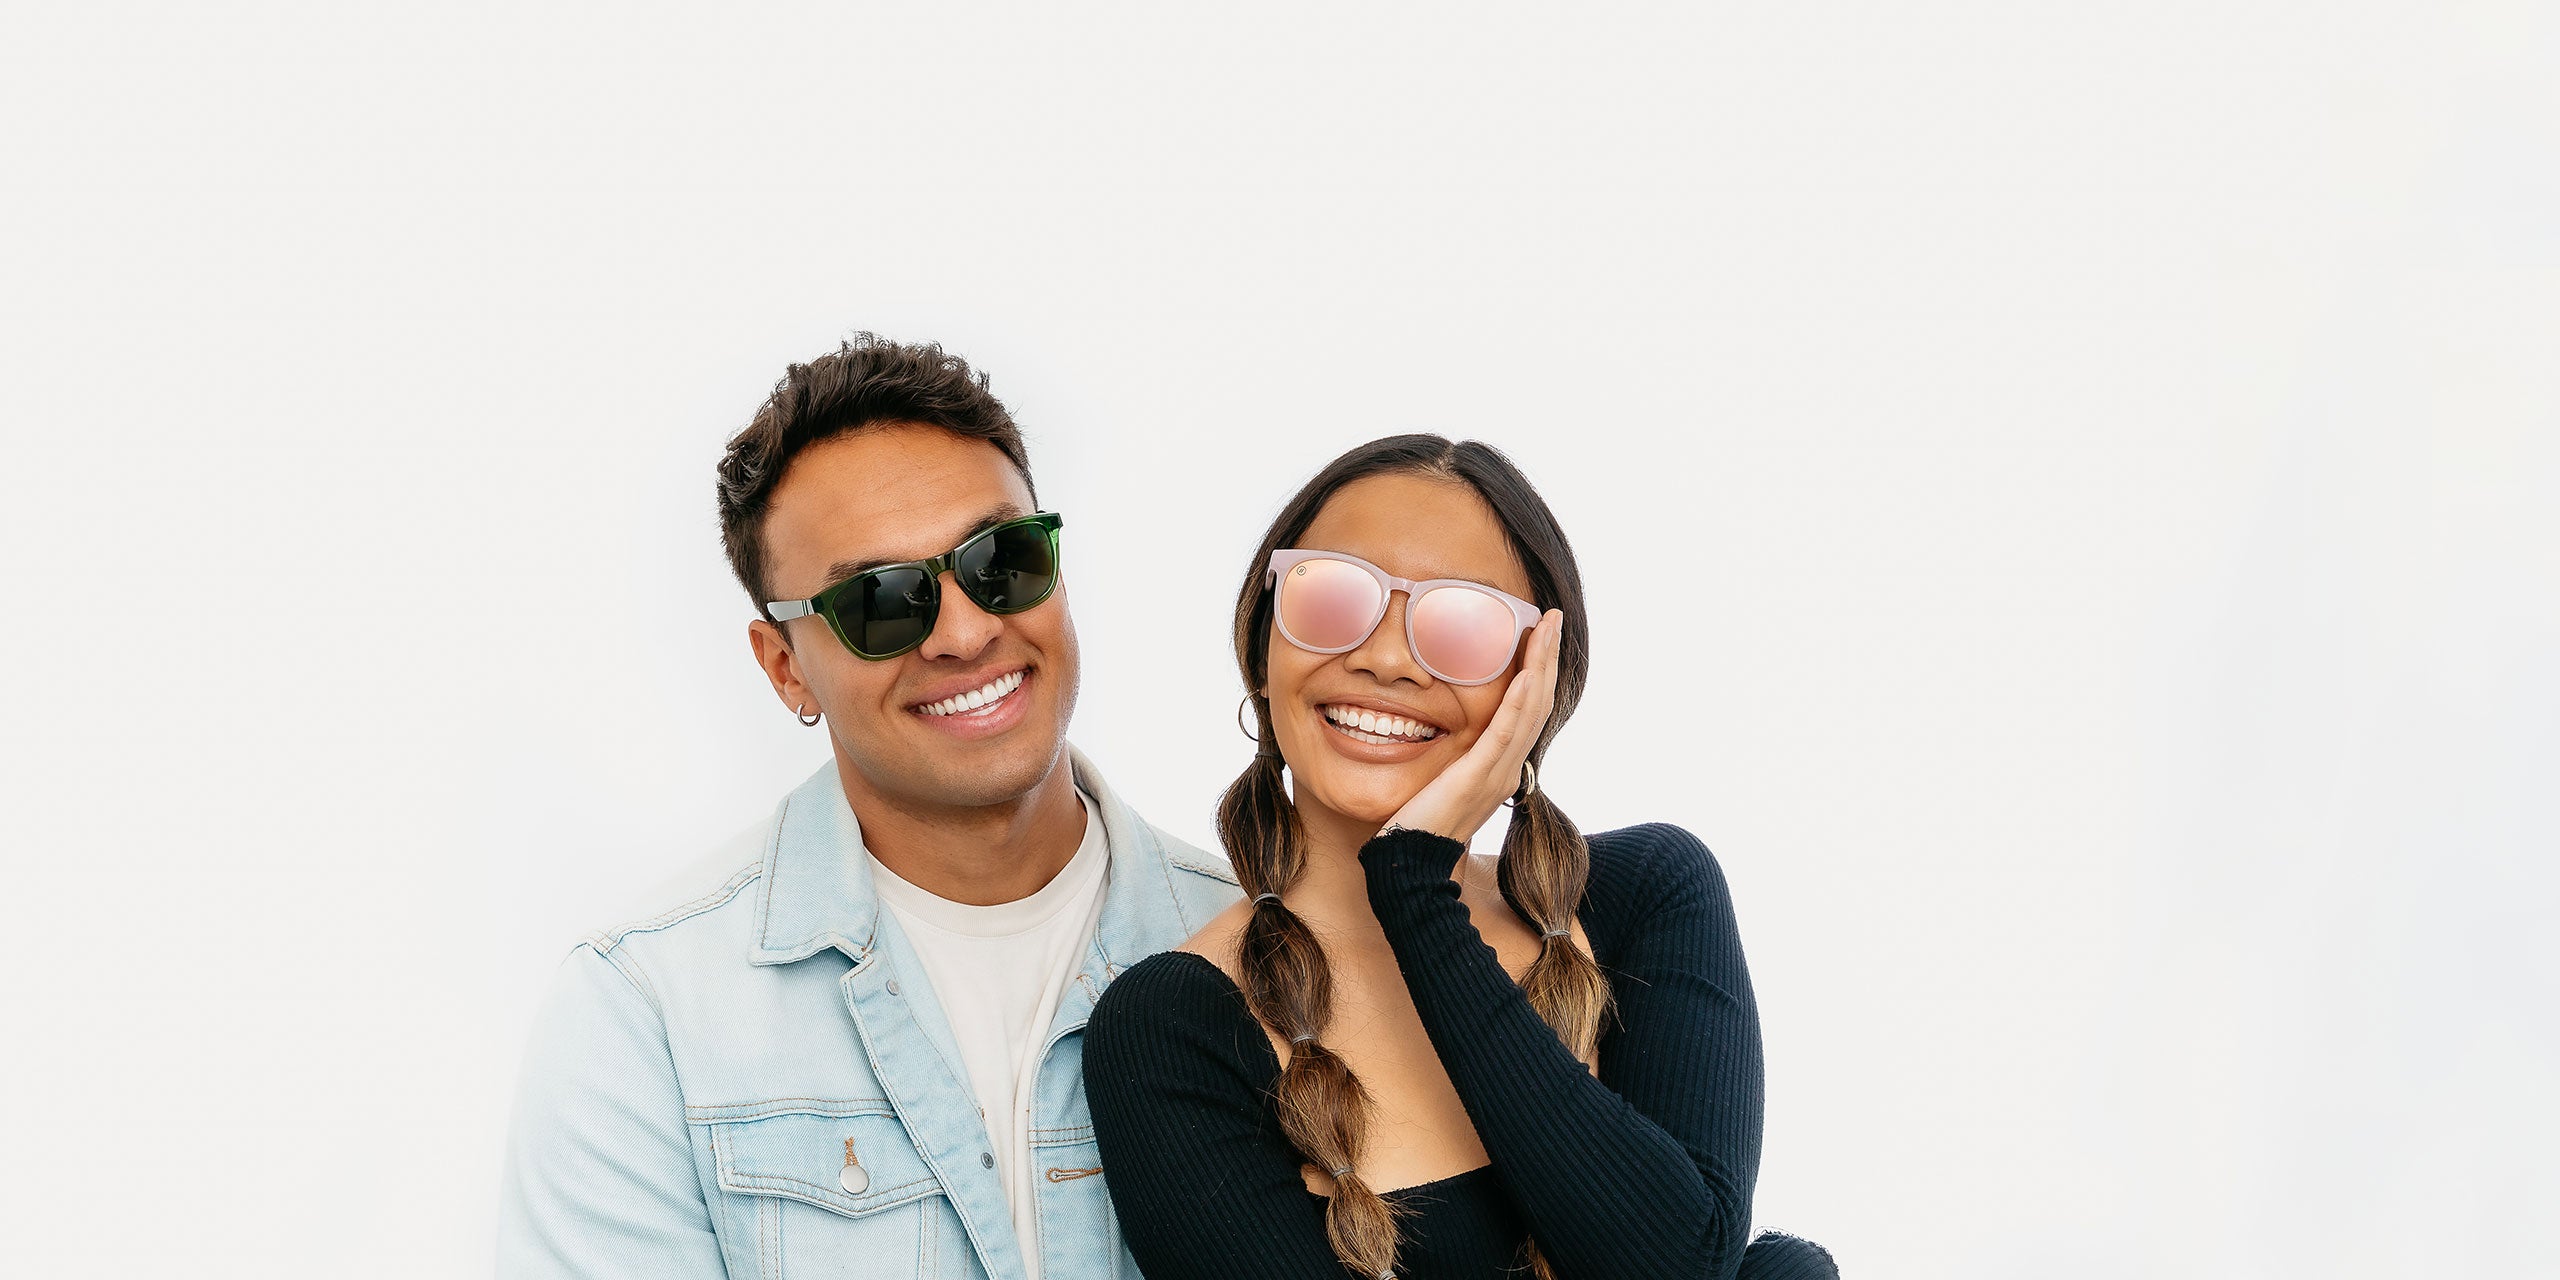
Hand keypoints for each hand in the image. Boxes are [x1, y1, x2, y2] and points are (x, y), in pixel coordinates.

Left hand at [1383, 610, 1563, 844]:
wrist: (1411, 864)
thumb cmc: (1418, 823)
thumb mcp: (1443, 779)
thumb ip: (1455, 756)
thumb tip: (1450, 730)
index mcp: (1501, 765)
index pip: (1528, 708)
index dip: (1538, 669)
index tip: (1541, 633)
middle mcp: (1509, 767)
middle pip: (1539, 701)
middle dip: (1547, 655)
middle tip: (1553, 617)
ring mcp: (1499, 773)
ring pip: (1530, 709)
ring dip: (1540, 665)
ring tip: (1547, 628)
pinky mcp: (1479, 777)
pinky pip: (1505, 733)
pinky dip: (1518, 702)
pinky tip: (1525, 674)